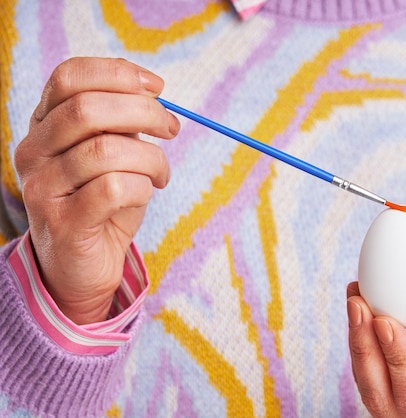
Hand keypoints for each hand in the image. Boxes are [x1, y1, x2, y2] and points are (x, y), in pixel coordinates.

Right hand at [14, 57, 179, 323]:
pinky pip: (114, 189)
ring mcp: (43, 188)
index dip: (117, 73)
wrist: (82, 264)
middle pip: (88, 109)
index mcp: (43, 125)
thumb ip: (121, 122)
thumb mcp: (111, 153)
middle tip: (171, 129)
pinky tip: (146, 193)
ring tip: (161, 174)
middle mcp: (33, 152)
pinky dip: (143, 187)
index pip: (69, 77)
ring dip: (151, 158)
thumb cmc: (103, 202)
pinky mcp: (63, 223)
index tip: (157, 88)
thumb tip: (152, 93)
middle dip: (144, 112)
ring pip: (106, 151)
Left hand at [347, 266, 405, 417]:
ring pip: (367, 379)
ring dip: (358, 337)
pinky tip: (360, 304)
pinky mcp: (387, 393)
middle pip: (378, 391)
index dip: (397, 359)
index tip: (385, 321)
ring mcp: (396, 412)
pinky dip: (362, 337)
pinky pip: (368, 368)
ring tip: (356, 295)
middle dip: (364, 344)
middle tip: (358, 303)